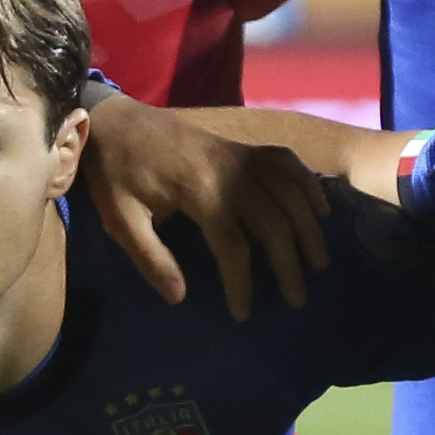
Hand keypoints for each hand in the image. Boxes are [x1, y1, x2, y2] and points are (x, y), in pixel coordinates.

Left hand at [76, 97, 328, 312]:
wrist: (116, 120)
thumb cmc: (115, 173)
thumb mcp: (120, 220)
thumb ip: (150, 258)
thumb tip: (179, 297)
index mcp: (198, 191)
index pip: (234, 244)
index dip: (241, 282)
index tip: (243, 313)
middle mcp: (229, 170)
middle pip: (274, 220)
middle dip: (289, 262)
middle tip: (297, 298)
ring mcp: (239, 154)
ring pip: (289, 190)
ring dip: (308, 226)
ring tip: (318, 262)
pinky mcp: (241, 146)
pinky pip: (286, 162)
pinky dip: (307, 184)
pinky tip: (319, 209)